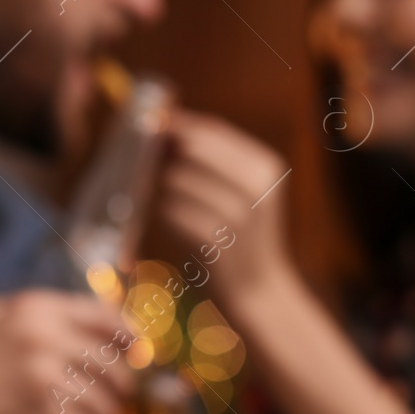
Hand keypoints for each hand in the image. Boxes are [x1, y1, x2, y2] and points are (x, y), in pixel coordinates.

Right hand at [0, 290, 135, 413]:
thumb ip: (25, 312)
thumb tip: (78, 316)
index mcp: (33, 311)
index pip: (104, 316)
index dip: (126, 335)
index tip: (134, 350)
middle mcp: (47, 341)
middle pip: (113, 364)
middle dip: (120, 385)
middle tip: (114, 400)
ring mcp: (51, 383)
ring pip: (107, 402)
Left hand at [156, 109, 294, 307]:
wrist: (260, 292)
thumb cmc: (241, 236)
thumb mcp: (246, 192)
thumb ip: (213, 159)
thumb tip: (167, 127)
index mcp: (264, 167)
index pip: (213, 130)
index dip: (178, 124)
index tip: (153, 122)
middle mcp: (256, 187)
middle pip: (192, 148)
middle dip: (166, 151)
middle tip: (150, 158)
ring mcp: (237, 215)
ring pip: (176, 179)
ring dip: (164, 189)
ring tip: (174, 203)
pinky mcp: (215, 241)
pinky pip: (171, 211)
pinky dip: (167, 214)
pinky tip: (176, 224)